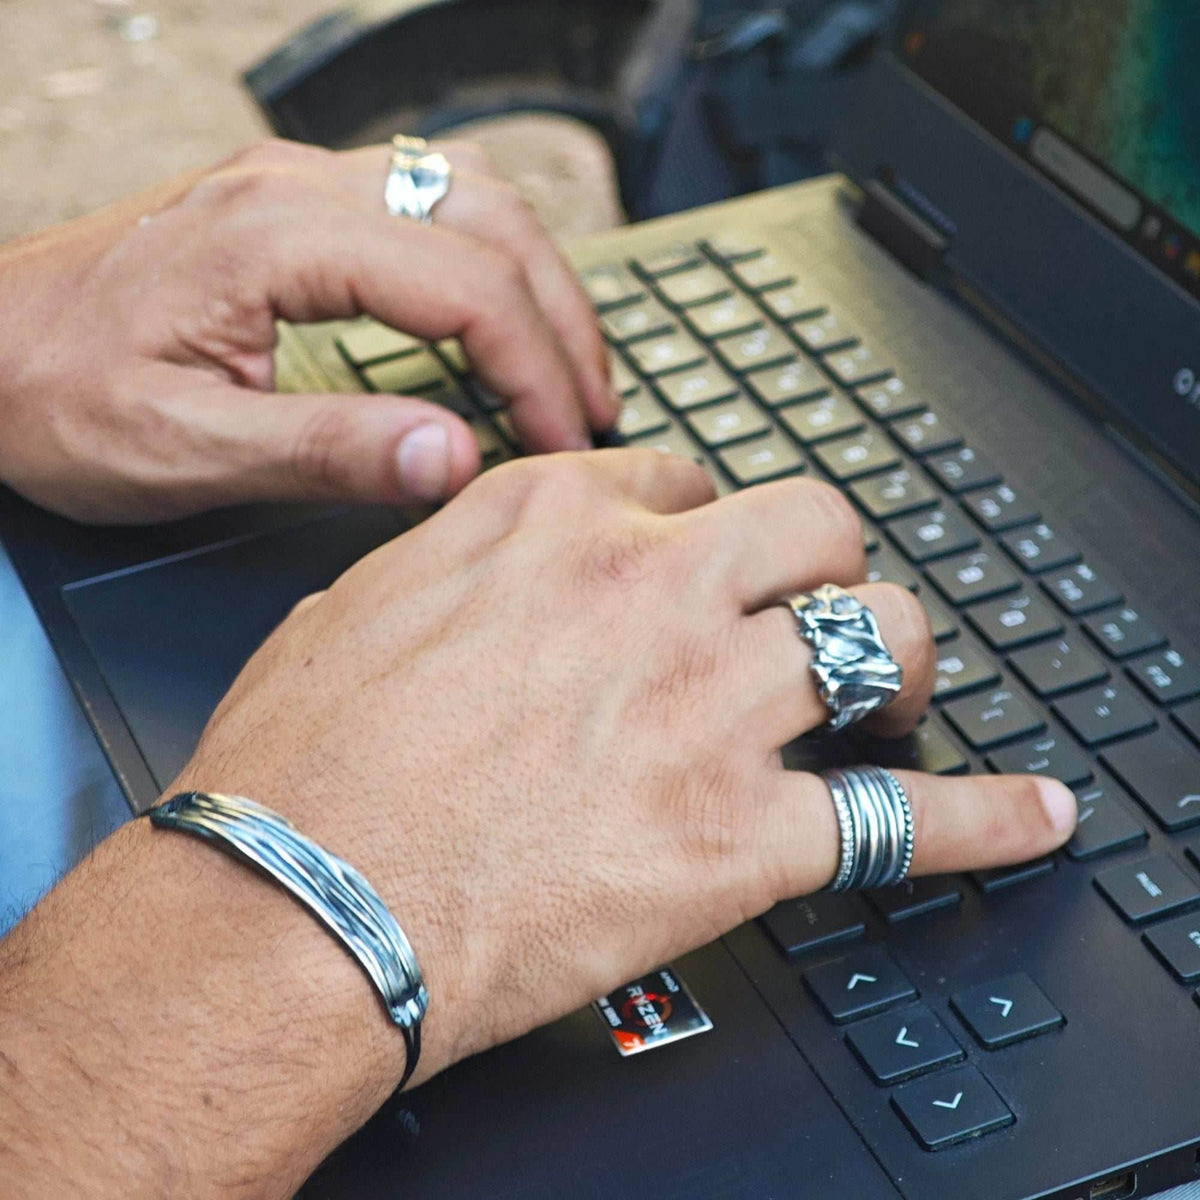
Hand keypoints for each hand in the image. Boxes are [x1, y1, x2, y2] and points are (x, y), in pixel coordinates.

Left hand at [0, 139, 616, 523]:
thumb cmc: (55, 399)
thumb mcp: (184, 451)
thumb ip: (329, 451)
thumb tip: (456, 458)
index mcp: (278, 239)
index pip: (465, 285)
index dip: (537, 369)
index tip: (567, 445)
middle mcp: (296, 186)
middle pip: (489, 220)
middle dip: (562, 320)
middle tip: (596, 410)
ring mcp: (295, 184)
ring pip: (469, 194)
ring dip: (538, 277)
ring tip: (569, 366)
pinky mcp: (291, 204)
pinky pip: (426, 202)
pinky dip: (489, 259)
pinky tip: (498, 315)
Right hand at [179, 450, 1075, 1086]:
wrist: (294, 903)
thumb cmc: (304, 766)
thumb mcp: (359, 605)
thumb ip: (454, 563)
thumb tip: (490, 562)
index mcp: (549, 523)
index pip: (683, 478)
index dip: (704, 522)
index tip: (709, 560)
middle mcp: (647, 590)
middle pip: (811, 525)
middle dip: (823, 563)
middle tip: (814, 609)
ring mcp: (708, 704)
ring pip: (876, 635)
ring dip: (893, 664)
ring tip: (888, 699)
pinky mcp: (741, 833)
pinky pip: (905, 817)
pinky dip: (981, 817)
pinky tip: (1026, 815)